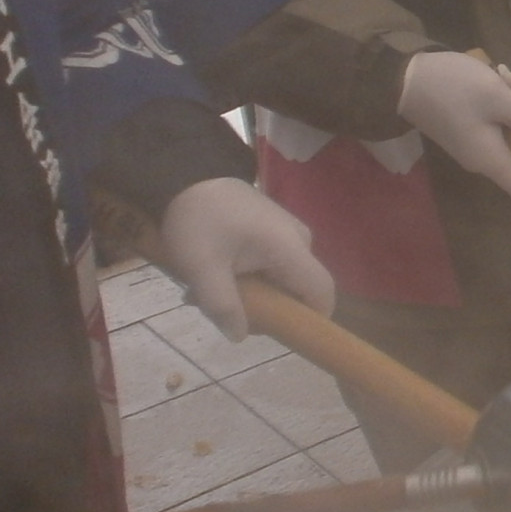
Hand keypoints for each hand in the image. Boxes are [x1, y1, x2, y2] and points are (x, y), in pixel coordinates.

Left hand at [156, 177, 335, 340]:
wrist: (187, 174)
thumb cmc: (198, 220)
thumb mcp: (202, 267)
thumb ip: (223, 305)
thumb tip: (240, 337)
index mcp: (290, 249)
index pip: (322, 293)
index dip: (312, 320)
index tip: (281, 336)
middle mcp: (299, 241)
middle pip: (298, 290)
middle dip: (267, 309)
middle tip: (223, 311)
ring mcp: (288, 234)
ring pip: (282, 279)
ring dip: (253, 293)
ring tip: (210, 292)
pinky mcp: (274, 230)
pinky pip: (273, 264)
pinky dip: (250, 277)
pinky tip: (217, 274)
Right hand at [398, 52, 510, 209]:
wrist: (400, 76)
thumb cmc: (451, 88)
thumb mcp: (497, 97)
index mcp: (492, 159)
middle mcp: (485, 158)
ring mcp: (476, 142)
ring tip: (501, 75)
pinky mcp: (470, 127)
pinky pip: (500, 120)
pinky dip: (505, 100)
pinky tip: (495, 76)